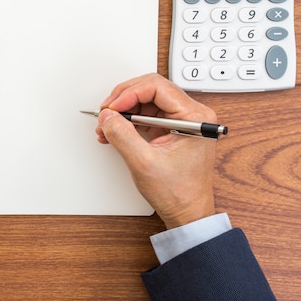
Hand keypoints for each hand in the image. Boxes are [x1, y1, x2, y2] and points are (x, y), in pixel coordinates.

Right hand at [96, 73, 215, 228]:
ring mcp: (181, 121)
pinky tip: (113, 131)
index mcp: (194, 116)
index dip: (129, 93)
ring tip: (106, 125)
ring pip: (145, 102)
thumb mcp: (144, 163)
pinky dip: (127, 121)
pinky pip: (145, 115)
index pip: (156, 87)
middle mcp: (191, 114)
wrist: (187, 213)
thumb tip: (107, 116)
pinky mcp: (170, 129)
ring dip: (123, 111)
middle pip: (150, 90)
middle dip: (123, 99)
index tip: (112, 107)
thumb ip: (122, 135)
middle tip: (106, 112)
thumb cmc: (179, 192)